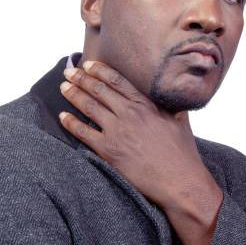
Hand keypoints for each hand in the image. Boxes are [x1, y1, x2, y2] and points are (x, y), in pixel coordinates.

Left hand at [58, 60, 219, 212]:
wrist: (179, 181)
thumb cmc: (182, 154)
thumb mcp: (180, 121)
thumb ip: (172, 105)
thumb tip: (173, 94)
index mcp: (145, 104)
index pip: (117, 81)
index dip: (100, 70)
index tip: (88, 64)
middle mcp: (128, 114)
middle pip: (98, 90)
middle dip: (81, 78)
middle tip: (68, 72)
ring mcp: (116, 132)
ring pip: (89, 107)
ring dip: (73, 95)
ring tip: (63, 87)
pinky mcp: (108, 151)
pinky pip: (83, 133)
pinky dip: (71, 123)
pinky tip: (63, 116)